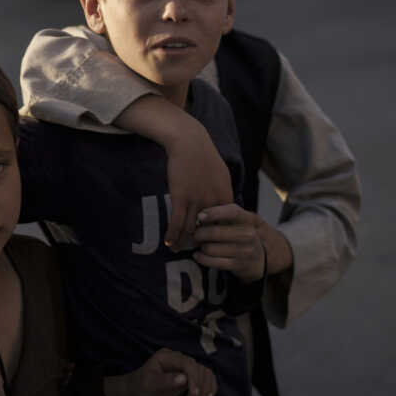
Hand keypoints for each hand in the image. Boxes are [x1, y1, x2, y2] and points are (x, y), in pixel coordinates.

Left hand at [109, 348, 216, 395]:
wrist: (139, 391)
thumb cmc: (141, 386)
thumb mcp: (150, 384)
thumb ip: (166, 380)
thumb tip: (184, 379)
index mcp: (167, 357)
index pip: (188, 364)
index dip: (194, 378)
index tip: (194, 395)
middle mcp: (178, 360)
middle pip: (199, 369)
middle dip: (199, 388)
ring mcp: (185, 368)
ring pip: (205, 374)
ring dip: (205, 391)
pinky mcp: (189, 377)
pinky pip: (206, 379)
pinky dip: (209, 389)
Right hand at [163, 130, 235, 251]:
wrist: (189, 141)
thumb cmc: (204, 155)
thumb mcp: (221, 174)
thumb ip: (222, 191)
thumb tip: (224, 203)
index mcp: (225, 196)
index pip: (225, 224)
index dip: (219, 237)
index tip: (214, 245)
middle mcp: (213, 202)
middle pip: (209, 231)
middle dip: (202, 244)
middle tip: (197, 254)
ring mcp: (197, 200)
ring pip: (191, 229)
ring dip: (184, 242)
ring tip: (179, 251)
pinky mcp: (181, 197)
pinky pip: (177, 221)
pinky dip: (173, 234)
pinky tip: (169, 242)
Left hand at [191, 204, 290, 283]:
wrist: (260, 259)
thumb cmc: (242, 236)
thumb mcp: (239, 221)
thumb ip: (222, 213)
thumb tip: (200, 215)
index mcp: (248, 220)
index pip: (233, 212)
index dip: (214, 213)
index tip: (200, 216)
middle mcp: (248, 235)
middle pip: (215, 232)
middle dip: (199, 233)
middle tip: (194, 234)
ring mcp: (244, 251)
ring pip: (211, 248)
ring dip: (200, 246)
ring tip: (199, 245)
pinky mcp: (238, 265)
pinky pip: (213, 262)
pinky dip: (201, 258)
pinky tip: (198, 255)